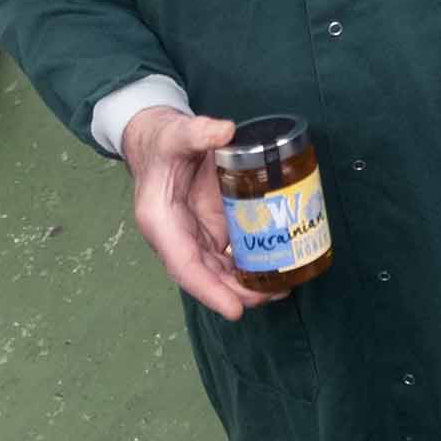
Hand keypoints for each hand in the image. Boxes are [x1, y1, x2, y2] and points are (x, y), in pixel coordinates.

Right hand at [119, 106, 258, 322]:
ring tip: (282, 286)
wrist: (158, 139)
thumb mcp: (177, 133)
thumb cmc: (163, 141)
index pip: (186, 266)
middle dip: (237, 292)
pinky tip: (276, 266)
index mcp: (162, 222)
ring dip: (246, 283)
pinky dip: (249, 263)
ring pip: (219, 269)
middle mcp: (177, 236)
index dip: (210, 290)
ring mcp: (195, 234)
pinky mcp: (210, 227)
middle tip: (274, 295)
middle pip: (207, 275)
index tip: (236, 309)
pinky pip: (229, 252)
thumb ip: (198, 132)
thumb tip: (225, 131)